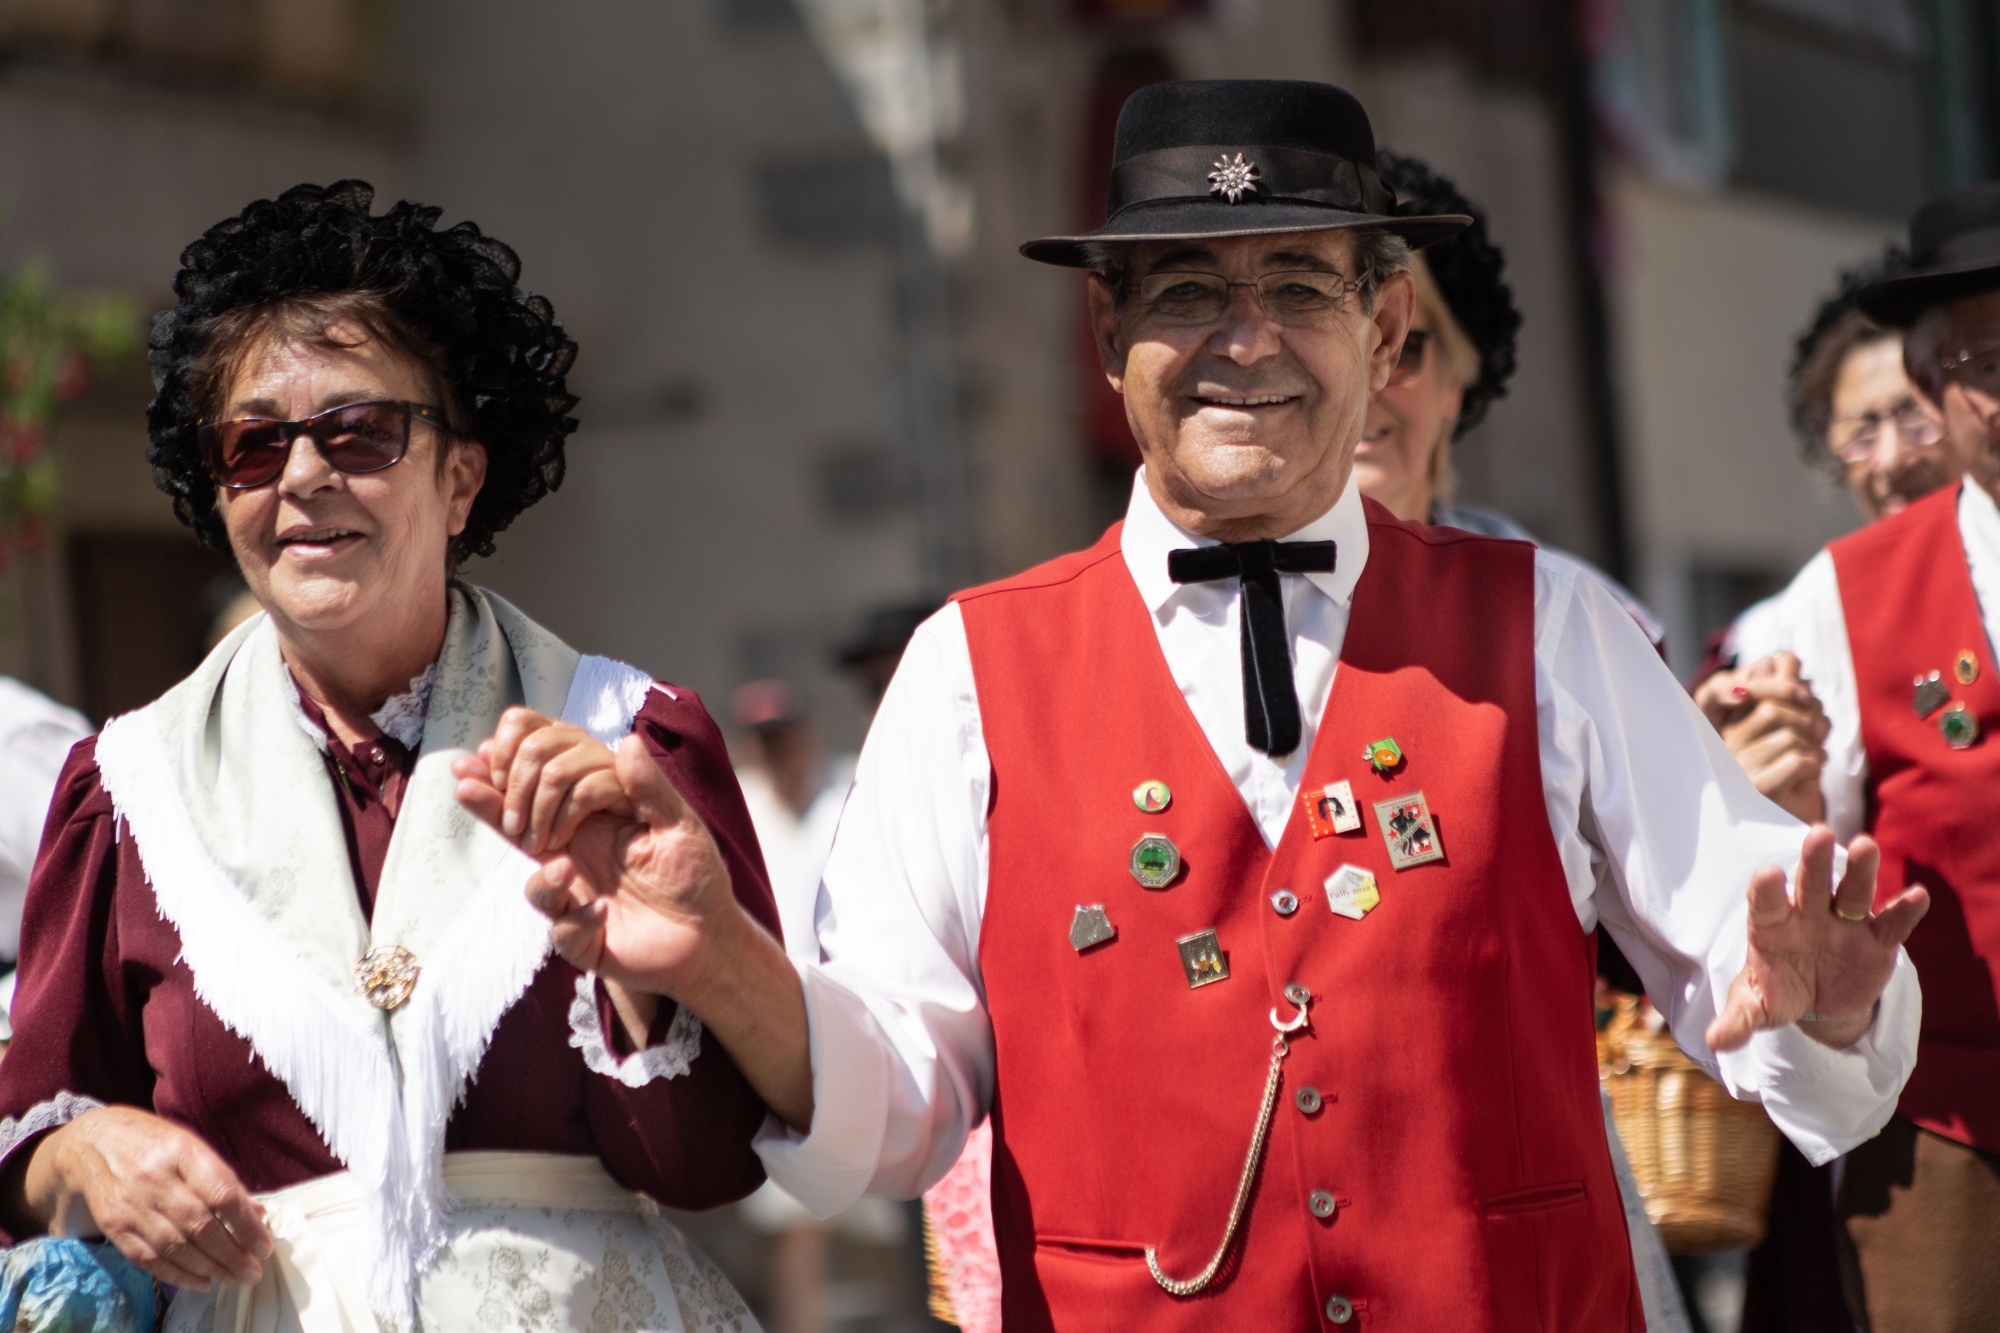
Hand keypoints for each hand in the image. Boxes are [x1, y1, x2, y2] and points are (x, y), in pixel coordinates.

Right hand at [19, 1106, 271, 1288]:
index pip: (221, 1194)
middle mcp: (155, 1180)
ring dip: (209, 1269)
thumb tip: (257, 1214)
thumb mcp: (191, 1147)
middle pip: (199, 1226)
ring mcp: (131, 1205)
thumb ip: (222, 1180)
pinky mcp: (114, 1226)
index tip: (263, 1245)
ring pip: (175, 1247)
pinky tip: (202, 1281)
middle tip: (253, 1271)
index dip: (245, 1224)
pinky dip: (177, 1275)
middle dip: (231, 1254)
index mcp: (183, 1152)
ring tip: (234, 1278)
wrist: (91, 1142)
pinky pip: (148, 1259)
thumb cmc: (154, 1143)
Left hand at [452, 707, 628, 854]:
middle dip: (515, 792)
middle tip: (514, 827)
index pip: (519, 721)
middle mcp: (578, 748)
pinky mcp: (627, 790)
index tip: (494, 786)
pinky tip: (559, 838)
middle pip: (533, 745)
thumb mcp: (525, 830)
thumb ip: (496, 802)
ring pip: (555, 771)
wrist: (617, 880)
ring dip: (537, 812)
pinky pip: (584, 791)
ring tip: (536, 842)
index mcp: (554, 747)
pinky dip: (563, 820)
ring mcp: (605, 765)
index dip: (500, 751)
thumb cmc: (571, 851)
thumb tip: (462, 766)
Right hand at [504, 736, 813, 1128]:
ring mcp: (575, 895)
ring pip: (535, 886)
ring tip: (563, 868)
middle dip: (512, 810)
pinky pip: (563, 929)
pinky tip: (601, 913)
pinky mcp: (581, 937)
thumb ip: (652, 786)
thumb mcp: (681, 825)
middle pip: (518, 824)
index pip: (542, 781)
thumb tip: (626, 739)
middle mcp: (575, 850)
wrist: (709, 940)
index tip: (496, 756)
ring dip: (545, 880)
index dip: (522, 765)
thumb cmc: (696, 876)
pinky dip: (578, 920)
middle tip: (524, 821)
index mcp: (595, 815)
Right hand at [1694, 654, 1828, 821]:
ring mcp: (1736, 771)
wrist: (1790, 830)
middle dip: (1806, 715)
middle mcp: (1720, 749)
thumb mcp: (1786, 731)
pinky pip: (1797, 760)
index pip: (1740, 687)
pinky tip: (1813, 773)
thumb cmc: (1788, 778)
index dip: (1775, 683)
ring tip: (1816, 755)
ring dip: (1813, 743)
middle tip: (1819, 729)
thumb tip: (1776, 657)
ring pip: (1787, 734)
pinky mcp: (1758, 792)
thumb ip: (1780, 693)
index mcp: (1721, 730)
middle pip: (1770, 708)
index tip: (1804, 695)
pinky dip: (1815, 764)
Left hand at [1706, 827, 1928, 1052]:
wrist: (1817, 999)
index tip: (1767, 874)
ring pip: (1852, 893)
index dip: (1767, 889)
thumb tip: (1715, 1041)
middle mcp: (1808, 915)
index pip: (1765, 903)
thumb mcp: (1758, 1007)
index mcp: (1772, 925)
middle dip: (1814, 861)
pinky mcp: (1877, 940)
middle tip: (1818, 833)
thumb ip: (1738, 1019)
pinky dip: (1904, 911)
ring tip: (1866, 846)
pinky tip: (1917, 896)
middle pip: (1810, 884)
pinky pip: (1892, 924)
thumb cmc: (1778, 991)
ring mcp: (1844, 924)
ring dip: (1860, 871)